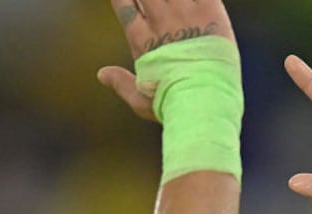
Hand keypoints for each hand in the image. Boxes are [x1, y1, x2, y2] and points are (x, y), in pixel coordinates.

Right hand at [98, 0, 237, 121]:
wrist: (204, 101)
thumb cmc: (172, 106)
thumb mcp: (141, 100)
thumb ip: (121, 83)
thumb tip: (102, 74)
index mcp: (140, 37)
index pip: (123, 1)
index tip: (131, 2)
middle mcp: (159, 20)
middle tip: (154, 7)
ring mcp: (184, 12)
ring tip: (173, 6)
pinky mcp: (209, 10)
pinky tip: (197, 2)